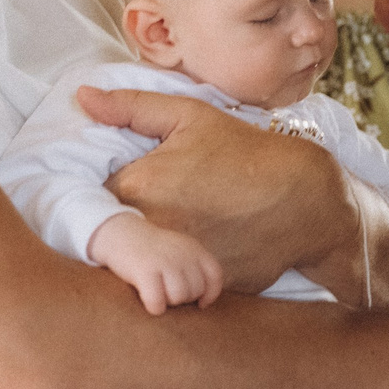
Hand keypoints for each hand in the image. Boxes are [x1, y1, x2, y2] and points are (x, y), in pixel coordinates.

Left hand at [82, 86, 347, 291]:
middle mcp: (151, 228)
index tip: (114, 192)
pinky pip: (170, 285)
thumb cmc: (246, 152)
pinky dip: (173, 275)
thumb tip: (82, 98)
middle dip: (117, 228)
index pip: (87, 198)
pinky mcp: (197, 289)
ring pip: (136, 266)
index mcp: (138, 185)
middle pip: (108, 237)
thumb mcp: (191, 116)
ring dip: (143, 256)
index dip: (97, 196)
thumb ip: (131, 108)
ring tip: (168, 239)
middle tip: (143, 216)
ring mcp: (174, 263)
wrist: (306, 199)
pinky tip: (190, 257)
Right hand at [88, 214, 223, 315]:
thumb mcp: (179, 250)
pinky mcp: (145, 270)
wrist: (120, 234)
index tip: (200, 303)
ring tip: (158, 292)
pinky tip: (148, 301)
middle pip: (195, 291)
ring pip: (178, 297)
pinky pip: (157, 302)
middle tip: (166, 290)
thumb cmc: (152, 251)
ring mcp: (164, 261)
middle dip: (182, 298)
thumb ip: (195, 268)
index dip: (210, 294)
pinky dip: (154, 307)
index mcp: (194, 248)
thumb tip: (205, 302)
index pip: (215, 276)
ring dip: (168, 302)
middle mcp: (182, 253)